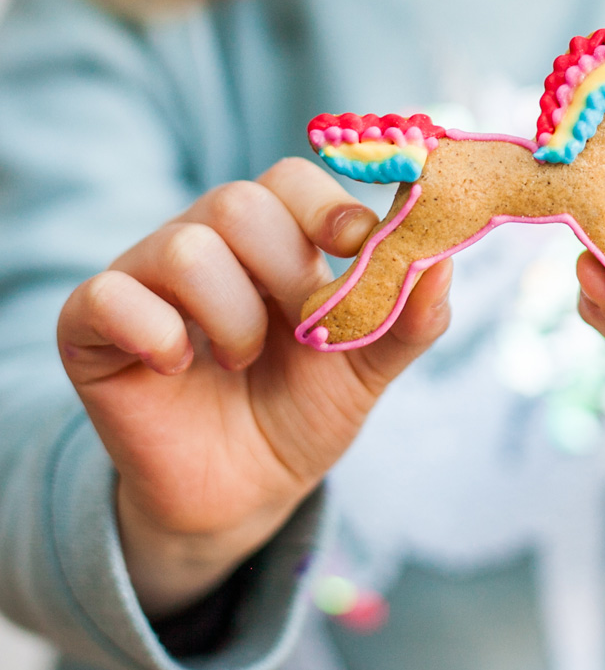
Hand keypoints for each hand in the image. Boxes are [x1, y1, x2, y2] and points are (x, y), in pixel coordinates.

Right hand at [57, 158, 450, 615]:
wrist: (242, 491)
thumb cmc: (305, 408)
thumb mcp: (370, 365)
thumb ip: (412, 315)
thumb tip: (447, 258)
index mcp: (274, 234)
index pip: (291, 178)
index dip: (328, 207)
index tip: (358, 248)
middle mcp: (207, 238)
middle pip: (239, 201)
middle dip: (286, 272)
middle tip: (302, 330)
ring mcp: (145, 275)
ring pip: (186, 248)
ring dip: (234, 317)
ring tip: (244, 359)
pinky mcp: (93, 323)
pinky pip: (108, 297)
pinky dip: (157, 335)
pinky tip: (178, 368)